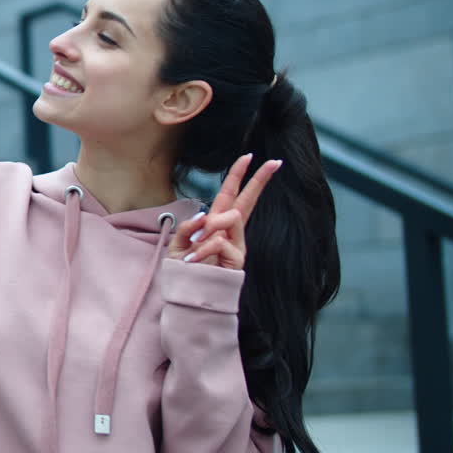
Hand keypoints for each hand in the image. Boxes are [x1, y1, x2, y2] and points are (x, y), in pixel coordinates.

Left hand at [166, 154, 281, 269]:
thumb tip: (205, 214)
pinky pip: (219, 241)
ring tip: (193, 244)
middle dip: (259, 180)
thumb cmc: (184, 271)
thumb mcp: (178, 244)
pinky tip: (193, 260)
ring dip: (209, 227)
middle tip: (274, 161)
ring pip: (230, 217)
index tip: (249, 156)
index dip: (238, 175)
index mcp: (215, 224)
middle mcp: (230, 232)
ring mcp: (236, 245)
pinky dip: (203, 247)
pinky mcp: (237, 260)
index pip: (230, 195)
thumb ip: (188, 227)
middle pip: (247, 200)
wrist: (189, 296)